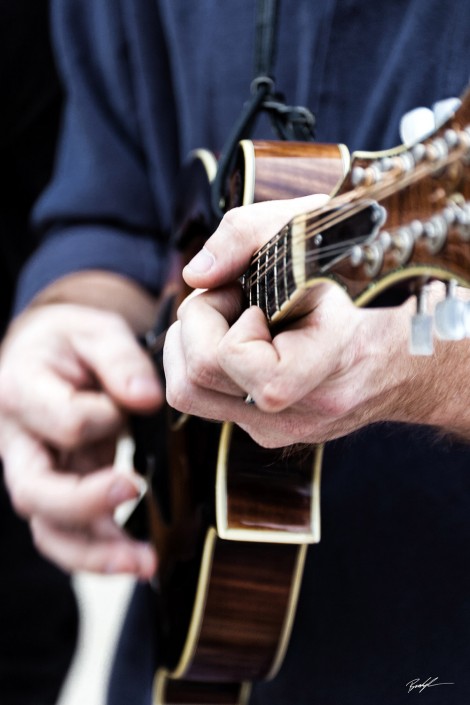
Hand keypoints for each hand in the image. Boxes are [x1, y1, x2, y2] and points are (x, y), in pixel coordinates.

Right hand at [0, 301, 161, 575]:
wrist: (46, 357)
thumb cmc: (70, 343)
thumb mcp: (95, 331)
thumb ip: (120, 360)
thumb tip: (147, 398)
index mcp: (23, 391)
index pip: (68, 421)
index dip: (108, 416)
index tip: (137, 398)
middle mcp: (18, 442)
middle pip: (35, 492)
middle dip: (85, 504)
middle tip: (132, 492)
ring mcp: (36, 473)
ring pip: (49, 528)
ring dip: (95, 552)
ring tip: (145, 563)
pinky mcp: (58, 490)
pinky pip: (68, 533)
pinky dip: (101, 552)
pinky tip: (137, 559)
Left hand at [164, 196, 466, 446]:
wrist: (395, 346)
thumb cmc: (354, 280)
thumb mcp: (309, 231)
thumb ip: (245, 235)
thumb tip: (195, 275)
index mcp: (327, 365)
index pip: (251, 373)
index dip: (235, 328)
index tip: (259, 301)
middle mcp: (301, 412)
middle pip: (195, 382)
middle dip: (197, 322)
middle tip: (232, 295)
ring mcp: (280, 430)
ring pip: (187, 394)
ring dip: (190, 341)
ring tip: (230, 316)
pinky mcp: (264, 432)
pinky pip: (203, 398)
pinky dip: (204, 357)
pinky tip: (239, 339)